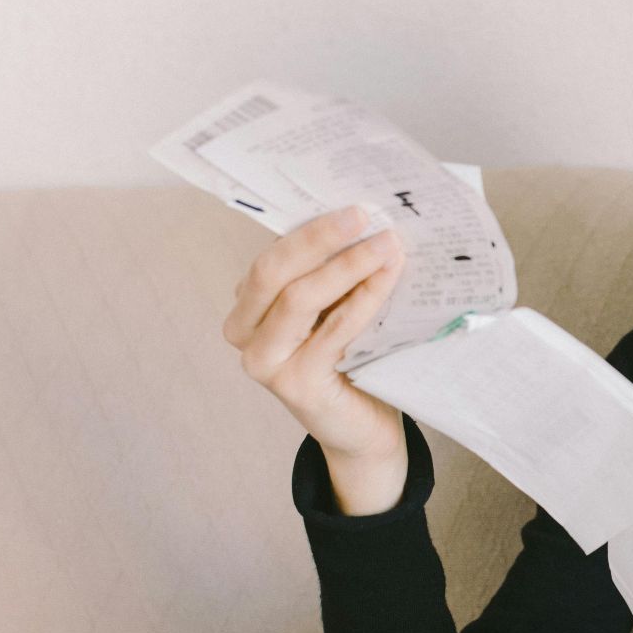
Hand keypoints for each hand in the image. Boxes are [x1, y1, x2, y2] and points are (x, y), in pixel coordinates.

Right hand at [222, 203, 408, 459]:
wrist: (362, 428)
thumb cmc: (350, 362)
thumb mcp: (332, 310)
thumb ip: (331, 275)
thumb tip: (364, 220)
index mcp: (248, 307)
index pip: (271, 257)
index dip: (308, 228)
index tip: (349, 204)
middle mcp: (244, 334)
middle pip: (274, 271)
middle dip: (320, 238)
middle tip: (362, 214)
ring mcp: (265, 362)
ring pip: (300, 297)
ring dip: (349, 264)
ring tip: (387, 243)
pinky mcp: (295, 384)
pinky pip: (333, 328)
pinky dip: (363, 298)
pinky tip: (388, 277)